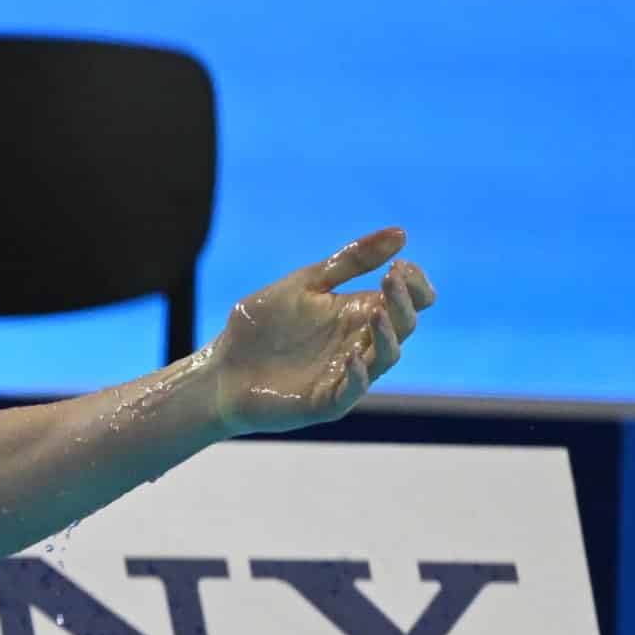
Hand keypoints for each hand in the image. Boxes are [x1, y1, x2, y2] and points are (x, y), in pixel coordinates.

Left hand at [204, 228, 434, 436]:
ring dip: (387, 335)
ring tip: (378, 312)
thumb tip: (401, 233)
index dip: (413, 284)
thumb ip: (349, 262)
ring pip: (386, 357)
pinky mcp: (327, 401)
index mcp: (359, 313)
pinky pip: (352, 390)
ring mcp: (348, 374)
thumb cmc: (261, 327)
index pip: (409, 301)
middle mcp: (361, 343)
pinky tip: (350, 356)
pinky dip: (356, 375)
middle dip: (403, 301)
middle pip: (404, 325)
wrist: (221, 369)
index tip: (400, 265)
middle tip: (391, 277)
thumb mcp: (305, 284)